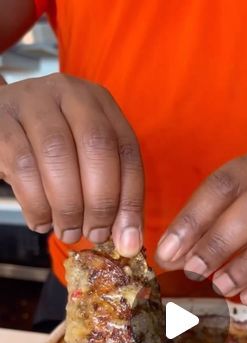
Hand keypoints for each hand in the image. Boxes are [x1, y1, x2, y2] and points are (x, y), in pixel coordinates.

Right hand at [0, 73, 142, 255]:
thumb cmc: (45, 148)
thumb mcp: (82, 161)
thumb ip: (109, 193)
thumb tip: (128, 241)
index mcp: (100, 103)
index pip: (127, 150)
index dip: (131, 200)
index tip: (127, 239)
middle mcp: (69, 93)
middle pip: (97, 147)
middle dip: (100, 202)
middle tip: (94, 234)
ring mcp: (32, 102)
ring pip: (58, 155)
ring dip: (68, 206)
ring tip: (68, 231)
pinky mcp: (1, 121)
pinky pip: (23, 166)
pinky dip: (36, 204)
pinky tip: (41, 221)